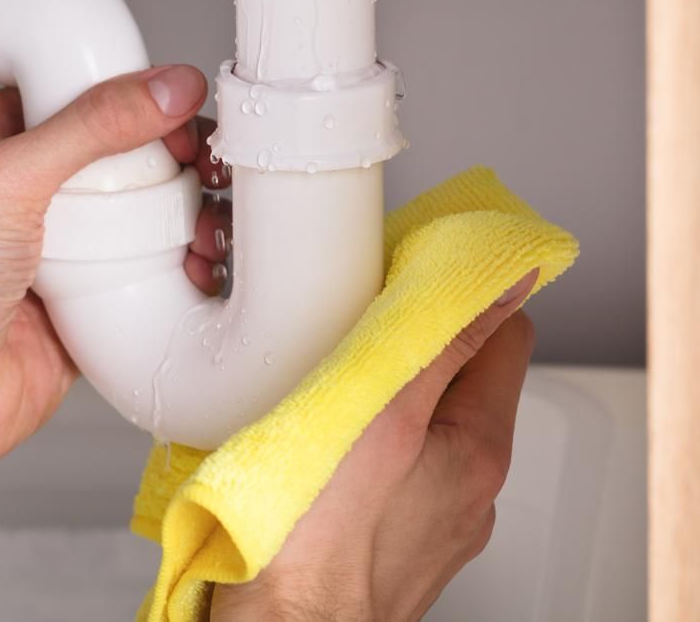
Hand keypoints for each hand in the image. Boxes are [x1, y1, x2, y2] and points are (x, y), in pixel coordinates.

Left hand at [0, 65, 230, 553]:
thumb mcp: (8, 177)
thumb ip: (92, 125)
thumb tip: (164, 89)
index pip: (82, 93)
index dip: (137, 97)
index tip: (181, 110)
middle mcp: (32, 192)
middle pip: (126, 158)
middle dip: (176, 164)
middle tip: (201, 173)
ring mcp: (63, 249)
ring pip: (145, 218)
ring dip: (188, 219)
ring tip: (204, 227)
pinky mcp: (87, 301)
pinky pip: (149, 276)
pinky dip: (180, 271)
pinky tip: (195, 268)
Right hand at [210, 271, 538, 621]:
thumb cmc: (315, 542)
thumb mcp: (385, 416)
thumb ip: (445, 344)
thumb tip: (506, 286)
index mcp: (479, 449)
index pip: (507, 339)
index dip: (467, 299)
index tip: (421, 282)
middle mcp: (470, 487)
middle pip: (461, 381)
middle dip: (415, 349)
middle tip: (360, 338)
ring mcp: (434, 517)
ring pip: (423, 426)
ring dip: (387, 399)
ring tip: (334, 397)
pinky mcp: (395, 535)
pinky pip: (396, 470)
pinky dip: (368, 447)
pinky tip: (326, 452)